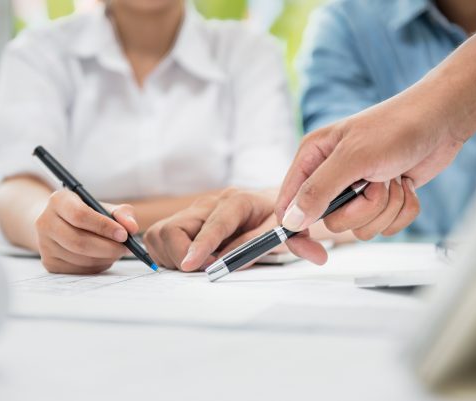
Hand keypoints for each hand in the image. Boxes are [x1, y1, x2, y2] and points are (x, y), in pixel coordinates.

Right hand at [35, 189, 137, 273]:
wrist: (62, 224)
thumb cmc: (88, 214)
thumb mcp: (105, 207)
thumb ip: (122, 214)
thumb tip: (132, 228)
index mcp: (59, 200)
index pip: (80, 216)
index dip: (104, 227)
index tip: (124, 235)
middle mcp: (45, 222)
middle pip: (78, 241)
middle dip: (107, 248)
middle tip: (125, 249)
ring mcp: (44, 244)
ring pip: (80, 258)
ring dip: (104, 258)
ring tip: (116, 251)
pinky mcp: (49, 263)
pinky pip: (78, 270)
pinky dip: (97, 266)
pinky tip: (103, 258)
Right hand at [143, 189, 327, 271]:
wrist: (267, 204)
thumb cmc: (276, 217)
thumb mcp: (290, 228)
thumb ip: (299, 241)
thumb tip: (316, 255)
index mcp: (237, 200)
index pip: (214, 222)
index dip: (202, 245)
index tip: (191, 266)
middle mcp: (209, 203)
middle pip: (175, 229)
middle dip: (181, 255)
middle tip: (201, 271)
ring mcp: (193, 211)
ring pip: (162, 234)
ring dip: (173, 257)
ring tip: (197, 266)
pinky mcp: (182, 221)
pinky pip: (160, 239)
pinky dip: (168, 255)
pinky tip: (189, 262)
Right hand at [276, 91, 463, 247]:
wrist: (440, 121)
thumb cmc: (396, 127)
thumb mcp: (352, 158)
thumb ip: (318, 191)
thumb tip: (291, 221)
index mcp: (312, 159)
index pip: (289, 205)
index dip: (297, 232)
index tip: (315, 253)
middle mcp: (330, 175)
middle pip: (331, 222)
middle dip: (360, 209)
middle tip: (372, 183)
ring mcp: (356, 189)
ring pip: (360, 227)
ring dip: (384, 207)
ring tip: (392, 178)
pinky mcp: (380, 198)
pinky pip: (385, 225)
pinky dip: (401, 210)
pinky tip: (404, 184)